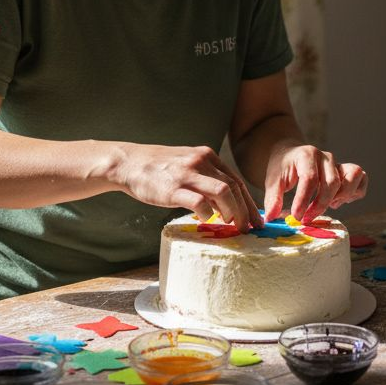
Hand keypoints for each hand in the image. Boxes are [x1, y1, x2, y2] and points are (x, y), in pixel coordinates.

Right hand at [115, 143, 261, 229]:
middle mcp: (201, 161)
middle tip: (249, 228)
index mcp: (207, 156)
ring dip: (233, 212)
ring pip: (224, 192)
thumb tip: (225, 201)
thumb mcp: (187, 163)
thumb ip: (206, 177)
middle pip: (234, 187)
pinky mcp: (173, 188)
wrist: (129, 162)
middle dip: (246, 211)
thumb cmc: (158, 168)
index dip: (249, 202)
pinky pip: (200, 202)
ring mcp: (187, 174)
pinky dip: (208, 213)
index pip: (236, 180)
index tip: (256, 218)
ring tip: (233, 225)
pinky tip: (206, 219)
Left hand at [262, 145, 367, 221]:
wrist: (290, 155)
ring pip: (352, 177)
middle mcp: (326, 157)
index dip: (304, 200)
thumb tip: (270, 218)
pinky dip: (355, 192)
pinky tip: (338, 200)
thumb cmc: (281, 168)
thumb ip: (272, 198)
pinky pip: (362, 179)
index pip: (310, 178)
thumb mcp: (272, 180)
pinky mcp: (347, 170)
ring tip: (329, 205)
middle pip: (332, 182)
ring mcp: (338, 163)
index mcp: (306, 155)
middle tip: (307, 219)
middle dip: (321, 204)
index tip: (296, 216)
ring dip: (342, 196)